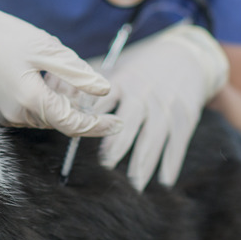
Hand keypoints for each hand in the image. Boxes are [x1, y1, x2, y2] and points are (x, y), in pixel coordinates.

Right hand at [0, 0, 121, 136]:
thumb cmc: (3, 36)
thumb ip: (78, 74)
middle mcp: (17, 116)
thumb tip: (104, 91)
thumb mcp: (47, 49)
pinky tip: (43, 78)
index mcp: (32, 101)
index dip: (98, 125)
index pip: (74, 124)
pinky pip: (29, 112)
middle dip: (78, 106)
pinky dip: (43, 100)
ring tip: (60, 74)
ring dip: (60, 101)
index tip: (117, 122)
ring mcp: (4, 116)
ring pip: (45, 116)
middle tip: (86, 83)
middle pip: (60, 120)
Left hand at [95, 22, 228, 189]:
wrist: (187, 55)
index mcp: (121, 81)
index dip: (92, 120)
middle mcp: (143, 94)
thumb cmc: (142, 65)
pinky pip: (178, 142)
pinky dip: (171, 163)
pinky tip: (164, 182)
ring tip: (134, 184)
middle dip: (118, 144)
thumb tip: (54, 89)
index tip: (79, 137)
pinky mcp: (185, 115)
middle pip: (129, 121)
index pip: (102, 102)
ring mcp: (165, 106)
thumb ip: (90, 80)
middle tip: (106, 165)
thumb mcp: (117, 65)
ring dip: (144, 161)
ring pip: (154, 136)